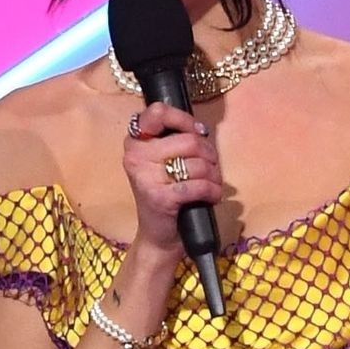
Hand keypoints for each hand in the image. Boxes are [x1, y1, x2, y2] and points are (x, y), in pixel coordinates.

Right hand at [123, 101, 223, 255]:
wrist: (158, 237)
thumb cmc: (166, 195)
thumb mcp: (164, 161)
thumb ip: (175, 140)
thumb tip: (201, 130)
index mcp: (135, 141)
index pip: (158, 112)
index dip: (185, 120)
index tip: (198, 133)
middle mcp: (135, 156)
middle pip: (189, 140)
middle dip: (209, 155)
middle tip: (211, 168)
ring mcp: (145, 177)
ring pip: (198, 164)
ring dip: (214, 176)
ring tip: (212, 185)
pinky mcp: (159, 197)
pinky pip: (198, 186)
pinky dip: (213, 192)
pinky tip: (212, 197)